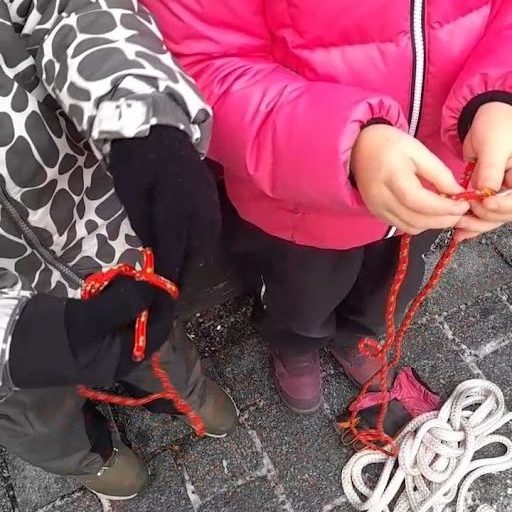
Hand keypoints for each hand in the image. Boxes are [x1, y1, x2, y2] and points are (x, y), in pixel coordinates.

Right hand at [9, 278, 165, 387]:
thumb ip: (124, 305)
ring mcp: (106, 343)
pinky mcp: (93, 332)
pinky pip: (113, 313)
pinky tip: (103, 287)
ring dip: (126, 295)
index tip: (158, 278)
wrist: (6, 345)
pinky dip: (112, 298)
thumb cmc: (50, 337)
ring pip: (130, 314)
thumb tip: (152, 289)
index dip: (162, 303)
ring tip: (115, 279)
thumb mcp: (88, 320)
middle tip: (131, 276)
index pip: (159, 329)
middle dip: (142, 296)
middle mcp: (121, 353)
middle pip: (146, 320)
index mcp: (125, 358)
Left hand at [109, 126, 220, 280]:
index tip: (161, 300)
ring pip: (206, 244)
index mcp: (175, 213)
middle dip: (183, 274)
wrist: (159, 126)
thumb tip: (155, 255)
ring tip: (178, 268)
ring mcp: (209, 205)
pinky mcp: (212, 199)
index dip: (166, 280)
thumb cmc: (136, 160)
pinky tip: (188, 244)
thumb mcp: (132, 196)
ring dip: (193, 259)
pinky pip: (210, 230)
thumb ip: (146, 228)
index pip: (173, 256)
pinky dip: (200, 242)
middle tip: (168, 287)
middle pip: (196, 255)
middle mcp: (199, 214)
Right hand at [351, 125, 468, 233]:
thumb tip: (457, 194)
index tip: (464, 205)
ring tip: (447, 212)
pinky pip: (403, 226)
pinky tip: (429, 213)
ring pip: (411, 227)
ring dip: (433, 224)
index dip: (444, 208)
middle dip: (443, 220)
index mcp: (392, 176)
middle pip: (416, 220)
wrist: (360, 149)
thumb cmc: (390, 145)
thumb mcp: (418, 151)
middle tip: (461, 212)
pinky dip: (420, 224)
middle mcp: (381, 197)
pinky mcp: (377, 214)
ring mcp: (377, 208)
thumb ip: (439, 173)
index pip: (419, 202)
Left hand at [455, 102, 511, 241]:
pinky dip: (474, 222)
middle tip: (462, 217)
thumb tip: (484, 192)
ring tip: (458, 228)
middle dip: (485, 218)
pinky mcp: (493, 196)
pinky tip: (460, 231)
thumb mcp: (494, 145)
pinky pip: (487, 213)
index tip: (483, 202)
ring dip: (476, 225)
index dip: (502, 206)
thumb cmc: (497, 123)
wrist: (488, 117)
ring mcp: (508, 193)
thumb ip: (490, 169)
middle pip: (508, 214)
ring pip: (496, 217)